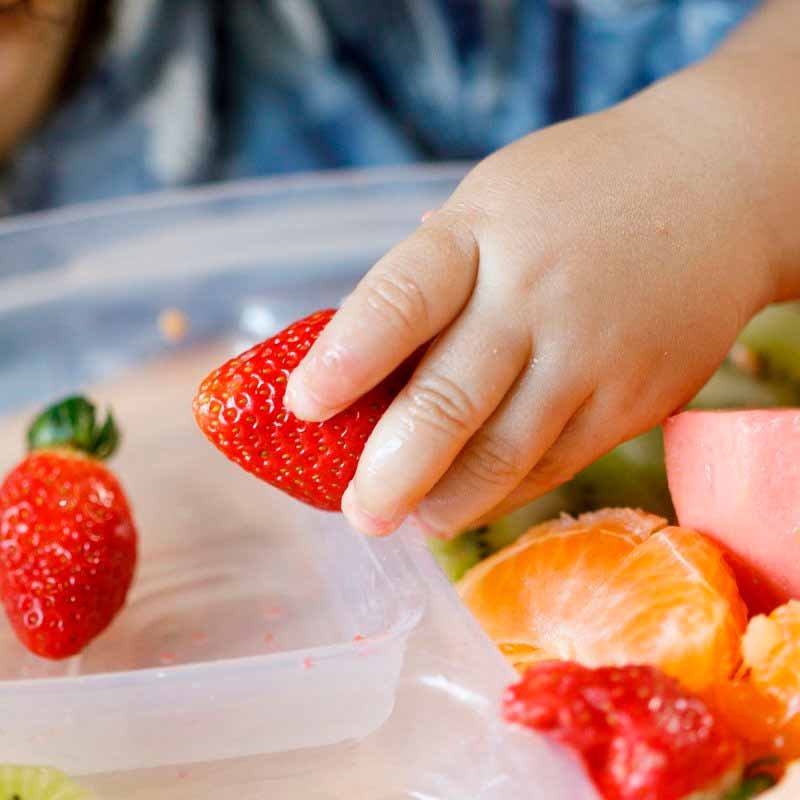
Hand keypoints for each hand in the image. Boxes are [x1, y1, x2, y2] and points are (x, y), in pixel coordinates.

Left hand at [285, 72, 778, 537]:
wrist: (716, 190)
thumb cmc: (575, 199)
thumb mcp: (491, 208)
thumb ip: (433, 281)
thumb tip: (360, 370)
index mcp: (481, 233)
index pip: (402, 300)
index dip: (347, 358)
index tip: (300, 407)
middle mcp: (535, 297)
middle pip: (451, 401)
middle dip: (392, 470)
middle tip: (358, 511)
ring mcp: (591, 355)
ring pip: (506, 455)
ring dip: (447, 501)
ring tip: (407, 520)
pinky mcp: (634, 401)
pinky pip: (555, 465)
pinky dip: (503, 493)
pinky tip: (469, 502)